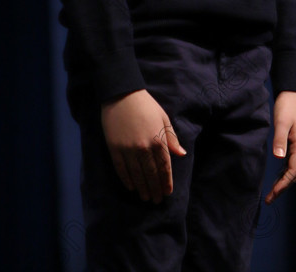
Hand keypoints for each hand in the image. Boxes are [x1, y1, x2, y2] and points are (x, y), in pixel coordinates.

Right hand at [101, 89, 186, 203]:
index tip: (167, 192)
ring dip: (142, 188)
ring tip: (145, 197)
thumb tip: (181, 154)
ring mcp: (128, 149)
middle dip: (155, 189)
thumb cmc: (146, 105)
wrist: (122, 94)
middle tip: (157, 200)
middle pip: (151, 174)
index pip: (164, 167)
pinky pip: (121, 169)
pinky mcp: (115, 149)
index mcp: (158, 140)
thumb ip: (171, 138)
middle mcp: (144, 148)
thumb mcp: (163, 118)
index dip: (166, 181)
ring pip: (137, 175)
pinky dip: (127, 180)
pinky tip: (131, 187)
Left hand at [265, 91, 295, 204]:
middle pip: (294, 174)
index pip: (293, 171)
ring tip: (271, 194)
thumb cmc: (287, 107)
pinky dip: (284, 174)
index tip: (273, 194)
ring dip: (283, 183)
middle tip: (269, 199)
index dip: (283, 184)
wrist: (293, 94)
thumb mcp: (282, 122)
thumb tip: (278, 157)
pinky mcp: (295, 144)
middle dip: (282, 187)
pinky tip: (276, 179)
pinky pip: (291, 164)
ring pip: (293, 171)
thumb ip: (280, 139)